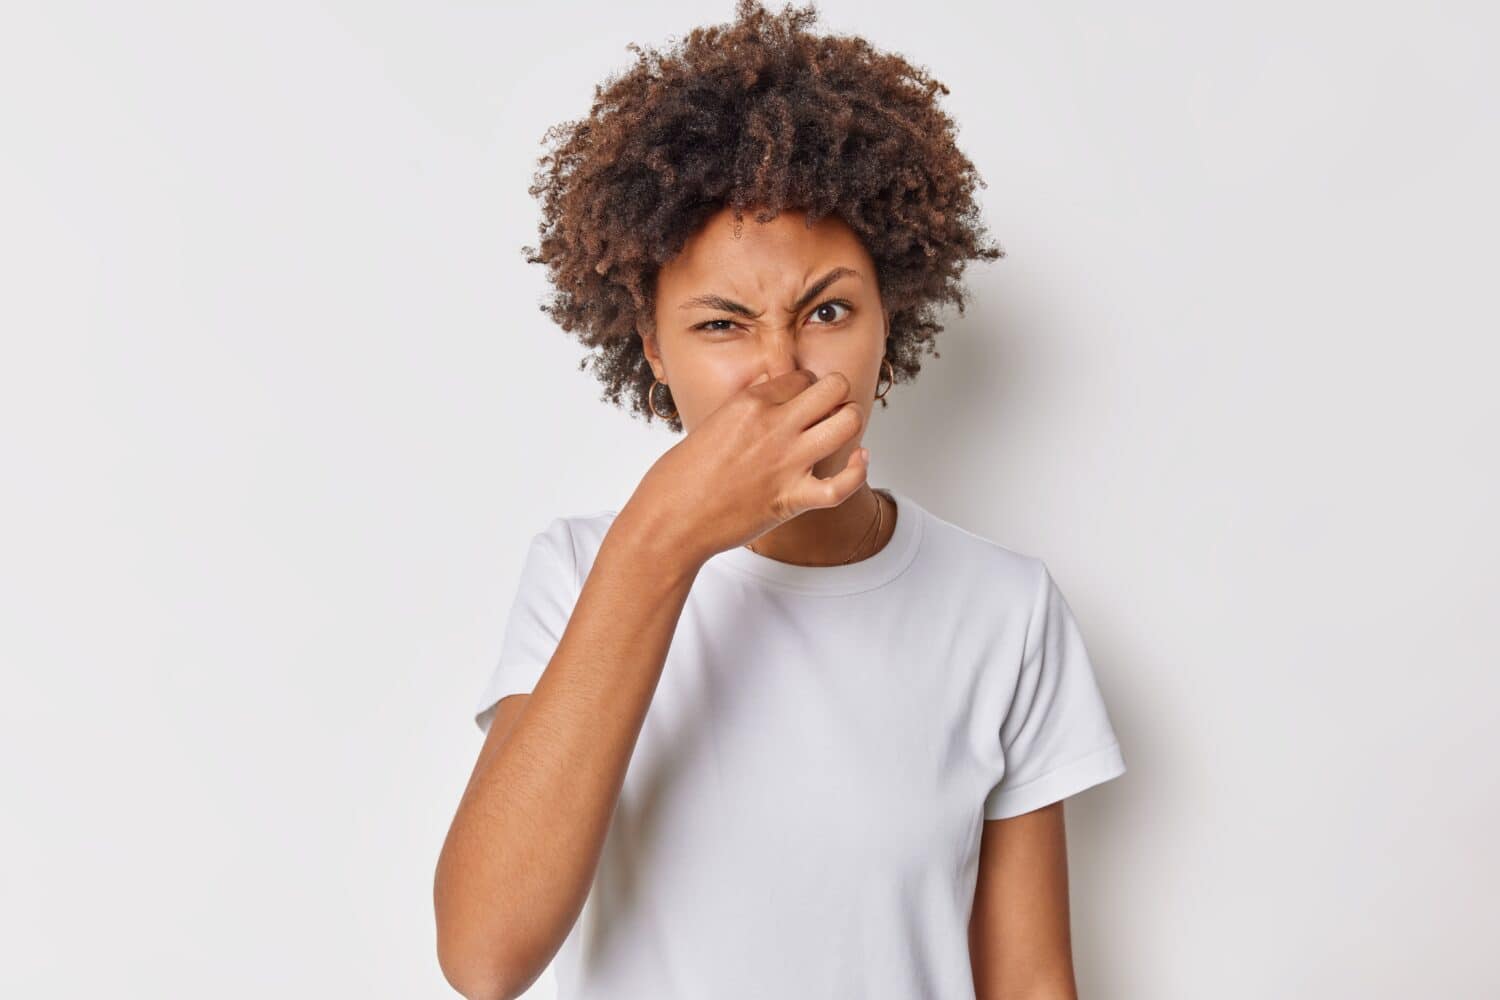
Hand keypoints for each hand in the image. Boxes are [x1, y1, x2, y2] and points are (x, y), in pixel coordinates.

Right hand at [626, 369, 869, 566]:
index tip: (802, 400)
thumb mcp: (710, 425)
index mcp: (748, 404)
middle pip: (834, 388)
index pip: (801, 377)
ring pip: (848, 423)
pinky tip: (859, 460)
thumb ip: (745, 411)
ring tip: (842, 429)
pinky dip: (858, 471)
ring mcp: (786, 462)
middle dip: (837, 394)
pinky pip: (843, 484)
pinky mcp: (792, 498)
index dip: (807, 386)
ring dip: (850, 422)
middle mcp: (773, 426)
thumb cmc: (678, 479)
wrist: (669, 522)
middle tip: (828, 409)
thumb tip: (768, 395)